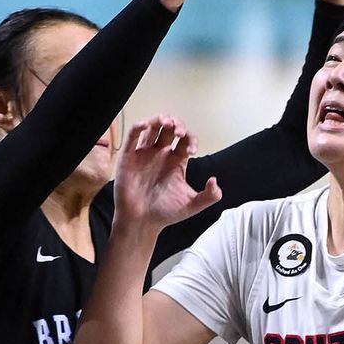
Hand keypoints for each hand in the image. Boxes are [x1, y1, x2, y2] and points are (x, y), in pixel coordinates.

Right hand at [114, 116, 221, 230]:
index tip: (191, 151)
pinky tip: (145, 125)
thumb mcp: (193, 205)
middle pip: (170, 130)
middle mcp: (161, 155)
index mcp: (176, 161)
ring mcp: (145, 154)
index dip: (190, 139)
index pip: (186, 140)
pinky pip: (132, 137)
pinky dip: (138, 127)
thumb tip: (215, 181)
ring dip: (159, 121)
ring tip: (165, 122)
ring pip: (152, 129)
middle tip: (179, 131)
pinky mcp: (129, 157)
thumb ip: (210, 196)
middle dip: (176, 125)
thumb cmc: (165, 213)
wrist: (142, 222)